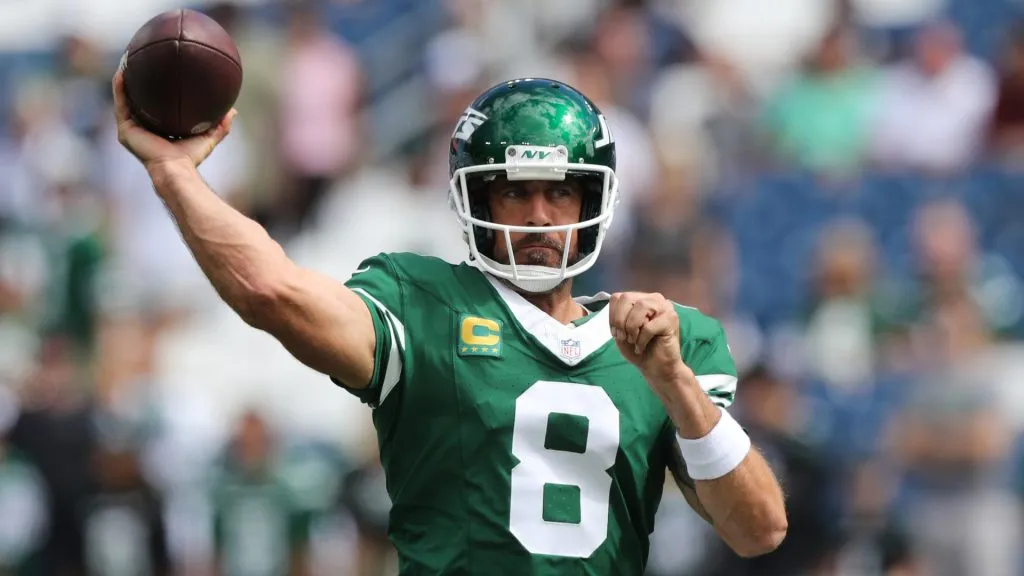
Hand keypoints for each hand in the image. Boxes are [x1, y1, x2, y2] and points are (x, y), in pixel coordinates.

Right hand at [112, 66, 235, 171]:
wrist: (175, 168)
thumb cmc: (191, 158)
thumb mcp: (208, 138)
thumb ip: (220, 125)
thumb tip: (233, 111)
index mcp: (158, 130)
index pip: (155, 109)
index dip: (156, 93)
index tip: (159, 75)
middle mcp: (142, 129)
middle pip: (138, 102)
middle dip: (137, 83)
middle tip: (140, 62)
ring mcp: (132, 130)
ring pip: (125, 100)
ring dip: (124, 81)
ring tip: (126, 61)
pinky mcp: (125, 130)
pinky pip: (121, 104)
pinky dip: (119, 88)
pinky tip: (122, 72)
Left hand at [609, 292, 688, 385]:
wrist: (657, 368)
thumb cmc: (638, 350)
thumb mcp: (621, 332)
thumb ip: (617, 317)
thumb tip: (617, 310)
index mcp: (640, 299)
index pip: (618, 297)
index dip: (612, 315)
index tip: (615, 332)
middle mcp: (653, 298)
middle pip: (627, 298)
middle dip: (620, 320)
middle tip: (623, 337)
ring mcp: (665, 307)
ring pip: (640, 306)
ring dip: (631, 327)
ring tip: (633, 341)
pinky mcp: (671, 319)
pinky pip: (649, 326)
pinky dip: (641, 340)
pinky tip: (642, 347)